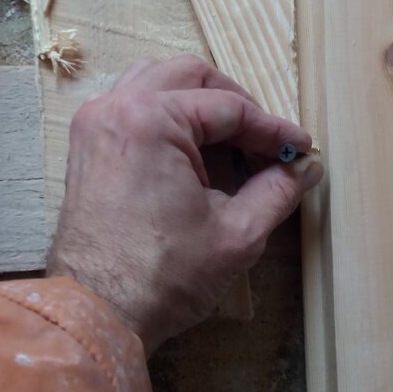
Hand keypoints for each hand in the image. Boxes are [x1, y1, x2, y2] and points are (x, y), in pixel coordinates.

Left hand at [47, 56, 323, 355]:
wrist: (97, 314)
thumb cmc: (161, 278)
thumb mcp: (237, 234)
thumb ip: (278, 190)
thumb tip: (306, 168)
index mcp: (150, 119)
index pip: (229, 107)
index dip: (273, 128)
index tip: (301, 149)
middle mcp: (116, 107)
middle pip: (191, 77)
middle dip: (237, 106)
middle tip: (269, 143)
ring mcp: (95, 125)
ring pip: (157, 82)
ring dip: (199, 103)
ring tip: (232, 143)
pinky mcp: (87, 147)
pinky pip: (132, 106)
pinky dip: (167, 117)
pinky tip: (193, 153)